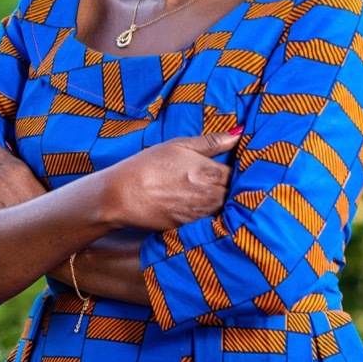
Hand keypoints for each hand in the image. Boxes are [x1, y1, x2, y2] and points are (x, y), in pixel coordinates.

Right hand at [101, 130, 240, 231]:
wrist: (122, 194)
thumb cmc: (150, 164)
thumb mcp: (180, 145)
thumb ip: (212, 141)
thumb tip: (240, 133)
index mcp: (210, 172)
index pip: (238, 175)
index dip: (236, 171)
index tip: (229, 168)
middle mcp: (210, 196)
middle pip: (233, 194)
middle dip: (230, 188)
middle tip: (219, 181)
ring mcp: (200, 214)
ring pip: (222, 209)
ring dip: (220, 202)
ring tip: (206, 193)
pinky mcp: (189, 228)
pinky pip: (208, 222)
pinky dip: (207, 216)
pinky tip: (195, 207)